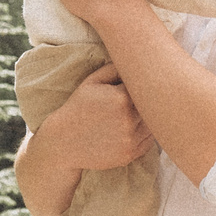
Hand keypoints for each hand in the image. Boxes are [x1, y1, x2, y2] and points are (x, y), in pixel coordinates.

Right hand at [36, 63, 152, 172]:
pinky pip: (149, 142)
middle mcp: (129, 120)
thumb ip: (114, 68)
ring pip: (153, 125)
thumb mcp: (91, 82)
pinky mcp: (130, 154)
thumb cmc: (78, 108)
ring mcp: (130, 140)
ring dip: (149, 119)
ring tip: (136, 113)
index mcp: (121, 98)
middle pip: (153, 106)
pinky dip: (145, 134)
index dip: (144, 85)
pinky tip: (133, 128)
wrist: (63, 142)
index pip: (146, 87)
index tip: (140, 85)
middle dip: (149, 102)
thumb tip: (137, 60)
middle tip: (144, 98)